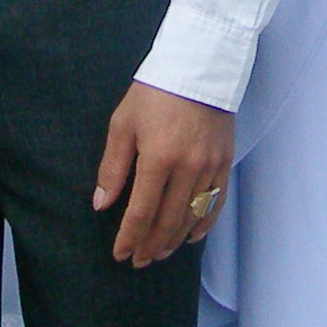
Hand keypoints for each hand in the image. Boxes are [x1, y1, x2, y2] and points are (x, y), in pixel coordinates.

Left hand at [93, 83, 233, 267]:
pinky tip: (191, 236)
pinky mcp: (225, 161)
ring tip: (160, 253)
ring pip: (192, 216)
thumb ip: (112, 168)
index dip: (129, 238)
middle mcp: (187, 168)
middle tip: (139, 261)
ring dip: (174, 240)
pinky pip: (216, 202)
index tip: (120, 254)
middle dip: (151, 245)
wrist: (198, 65)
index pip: (141, 212)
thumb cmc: (155, 91)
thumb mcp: (123, 124)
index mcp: (158, 158)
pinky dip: (204, 224)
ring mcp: (210, 166)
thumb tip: (101, 204)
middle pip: (168, 221)